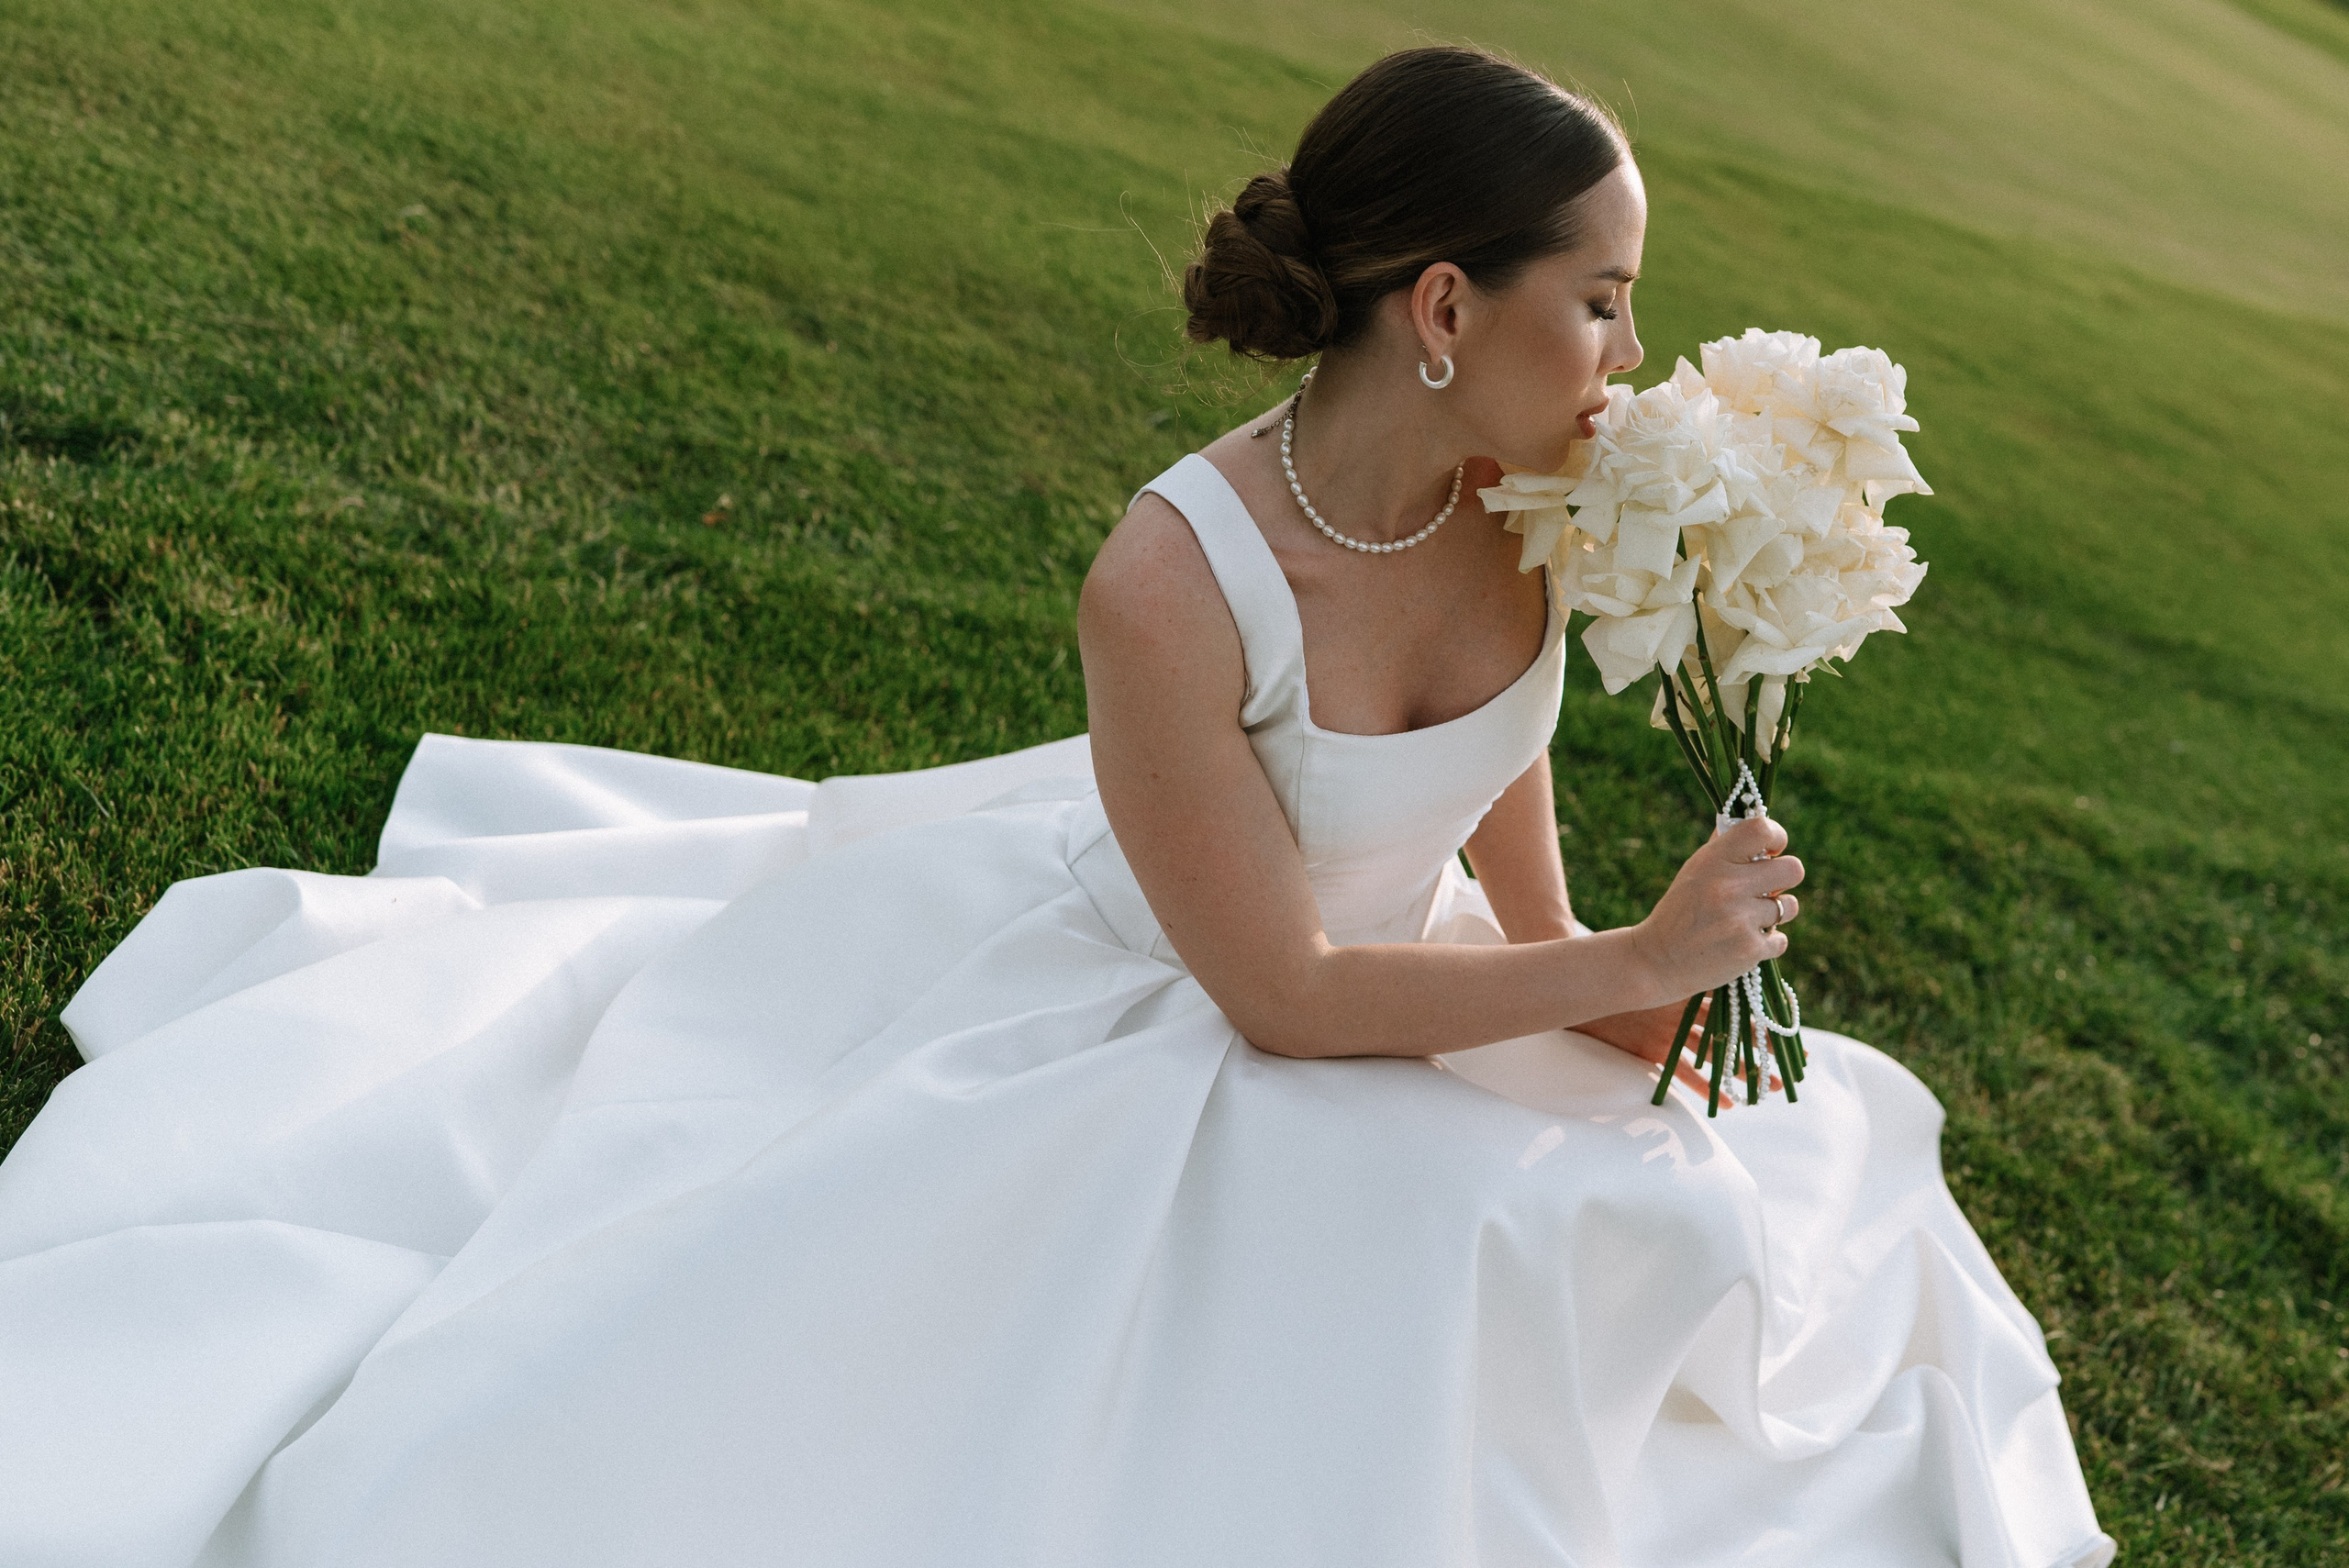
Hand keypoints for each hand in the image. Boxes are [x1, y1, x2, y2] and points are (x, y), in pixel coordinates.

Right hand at [1577, 992, 1782, 1101]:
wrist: (1589, 987)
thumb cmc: (1627, 978)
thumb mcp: (1667, 973)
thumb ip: (1695, 977)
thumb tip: (1726, 979)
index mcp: (1693, 988)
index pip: (1740, 1004)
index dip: (1770, 1020)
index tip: (1795, 1034)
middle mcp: (1687, 1010)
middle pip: (1737, 1031)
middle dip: (1768, 1050)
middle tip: (1798, 1067)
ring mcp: (1670, 1031)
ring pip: (1717, 1054)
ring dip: (1745, 1073)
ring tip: (1770, 1090)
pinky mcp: (1652, 1049)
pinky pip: (1685, 1073)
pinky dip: (1707, 1088)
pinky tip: (1728, 1102)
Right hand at [1630, 816, 1803, 1001]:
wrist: (1657, 961)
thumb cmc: (1679, 912)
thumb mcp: (1694, 872)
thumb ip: (1725, 848)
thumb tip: (1756, 826)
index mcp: (1713, 860)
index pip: (1762, 830)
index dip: (1777, 838)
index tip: (1771, 851)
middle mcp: (1728, 886)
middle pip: (1793, 869)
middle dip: (1783, 879)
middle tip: (1766, 889)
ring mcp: (1740, 919)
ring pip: (1789, 906)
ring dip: (1774, 914)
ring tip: (1748, 920)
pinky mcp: (1749, 950)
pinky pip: (1781, 939)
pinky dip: (1767, 943)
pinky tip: (1742, 943)